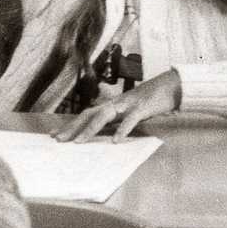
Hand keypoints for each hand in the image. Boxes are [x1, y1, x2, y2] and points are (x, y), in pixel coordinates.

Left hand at [54, 70, 182, 141]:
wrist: (172, 85)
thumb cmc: (151, 100)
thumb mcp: (130, 110)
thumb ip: (118, 120)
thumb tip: (106, 135)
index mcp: (112, 105)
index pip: (86, 114)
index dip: (71, 124)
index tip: (54, 134)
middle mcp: (116, 103)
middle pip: (89, 114)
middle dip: (73, 127)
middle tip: (58, 139)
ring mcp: (128, 103)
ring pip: (104, 115)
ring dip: (90, 129)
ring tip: (79, 142)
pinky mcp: (142, 107)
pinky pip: (130, 119)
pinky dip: (122, 129)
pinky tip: (115, 141)